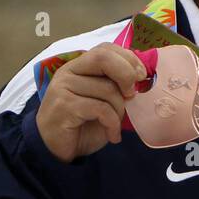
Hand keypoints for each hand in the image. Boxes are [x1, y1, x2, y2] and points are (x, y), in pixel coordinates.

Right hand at [35, 43, 147, 163]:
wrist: (58, 150)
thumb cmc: (85, 123)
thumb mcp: (104, 99)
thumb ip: (116, 83)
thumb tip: (140, 74)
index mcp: (79, 67)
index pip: (104, 48)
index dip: (127, 58)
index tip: (140, 76)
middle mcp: (68, 72)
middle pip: (103, 58)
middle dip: (126, 75)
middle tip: (131, 95)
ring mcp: (63, 88)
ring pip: (108, 89)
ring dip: (120, 109)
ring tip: (113, 123)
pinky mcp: (64, 106)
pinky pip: (102, 109)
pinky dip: (113, 124)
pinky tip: (112, 135)